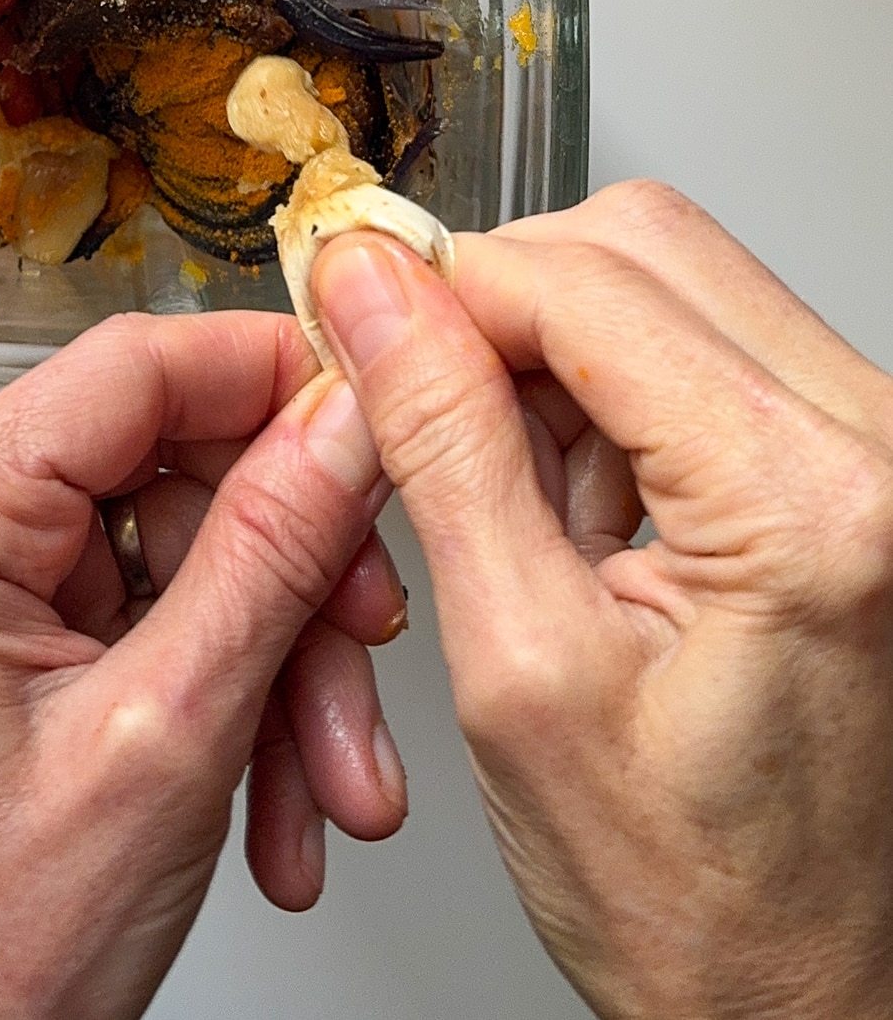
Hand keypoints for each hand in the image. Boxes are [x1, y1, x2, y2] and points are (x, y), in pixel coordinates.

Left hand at [0, 311, 407, 1019]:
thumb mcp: (167, 738)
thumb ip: (272, 551)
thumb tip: (347, 418)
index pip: (129, 366)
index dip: (272, 378)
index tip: (377, 408)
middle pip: (166, 466)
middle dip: (288, 576)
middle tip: (365, 647)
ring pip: (175, 544)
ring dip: (273, 657)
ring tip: (324, 778)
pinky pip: (144, 598)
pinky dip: (223, 682)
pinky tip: (269, 784)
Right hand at [314, 181, 892, 1019]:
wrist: (802, 996)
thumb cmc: (691, 900)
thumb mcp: (518, 669)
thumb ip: (443, 447)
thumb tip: (375, 294)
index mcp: (805, 505)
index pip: (586, 284)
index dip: (442, 285)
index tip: (351, 309)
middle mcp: (876, 452)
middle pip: (641, 246)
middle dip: (500, 300)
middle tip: (409, 391)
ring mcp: (879, 454)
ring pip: (672, 279)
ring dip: (552, 350)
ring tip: (507, 493)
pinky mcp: (858, 467)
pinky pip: (708, 345)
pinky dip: (609, 391)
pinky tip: (573, 500)